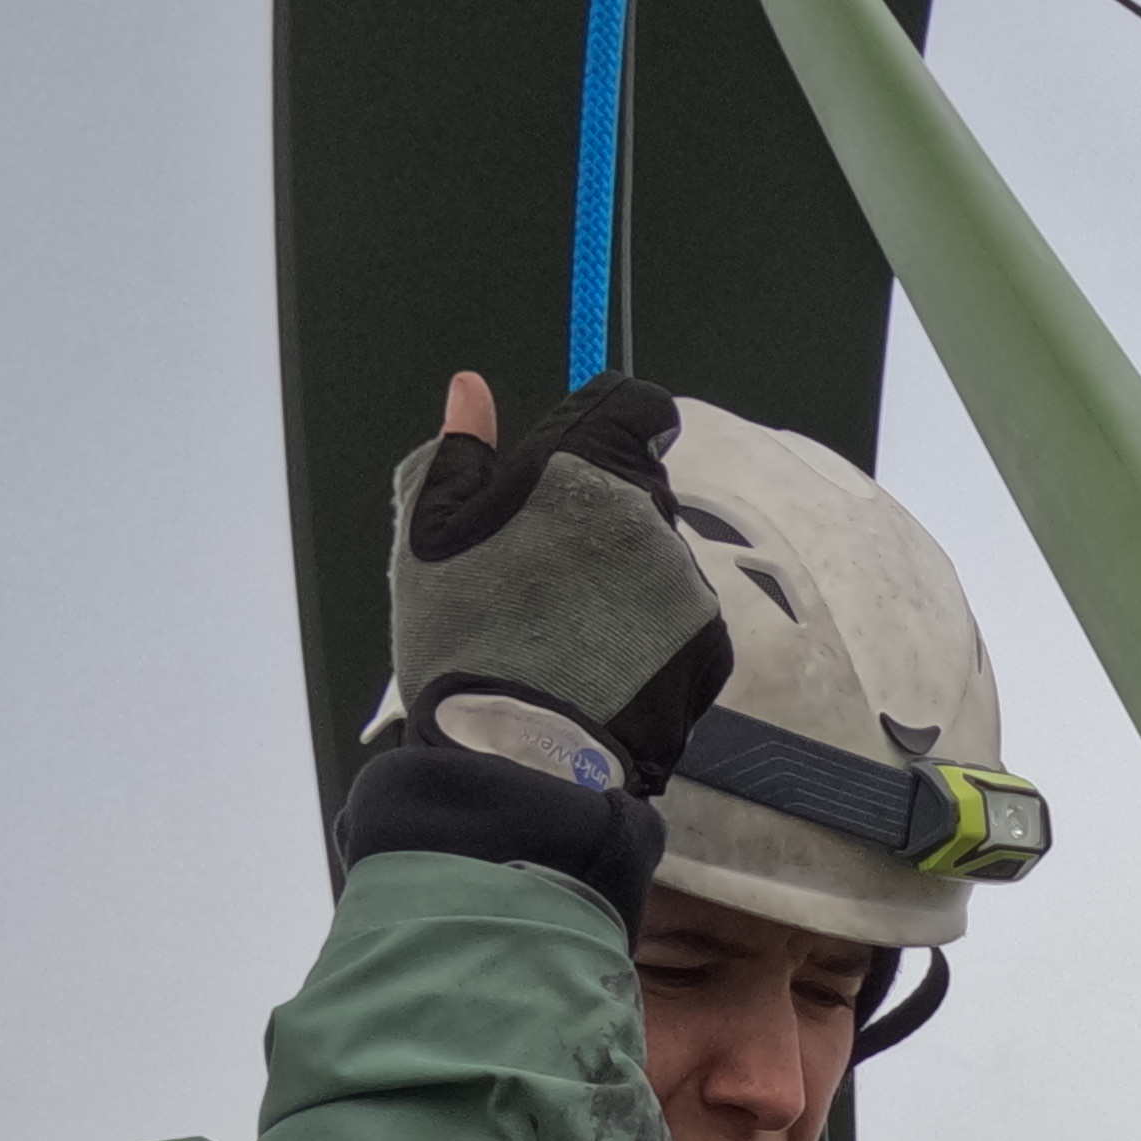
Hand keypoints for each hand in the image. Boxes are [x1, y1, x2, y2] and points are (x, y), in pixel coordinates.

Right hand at [386, 369, 732, 795]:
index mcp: (583, 471)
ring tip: (566, 626)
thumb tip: (470, 388)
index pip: (635, 406)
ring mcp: (688, 585)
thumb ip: (457, 451)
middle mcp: (651, 519)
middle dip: (604, 510)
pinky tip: (602, 661)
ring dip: (626, 574)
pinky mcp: (712, 645)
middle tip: (544, 566)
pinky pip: (684, 617)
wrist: (518, 752)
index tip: (585, 454)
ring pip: (663, 555)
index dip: (613, 421)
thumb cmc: (460, 633)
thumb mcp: (428, 531)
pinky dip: (652, 629)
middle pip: (645, 487)